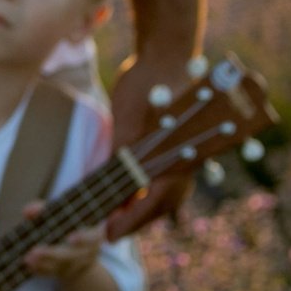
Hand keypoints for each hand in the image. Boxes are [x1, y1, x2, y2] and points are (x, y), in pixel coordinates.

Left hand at [19, 202, 108, 279]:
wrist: (80, 248)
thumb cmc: (68, 224)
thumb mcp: (60, 214)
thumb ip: (44, 209)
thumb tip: (27, 211)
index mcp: (92, 234)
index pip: (92, 238)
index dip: (83, 238)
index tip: (70, 238)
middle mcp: (87, 251)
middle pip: (72, 255)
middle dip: (52, 254)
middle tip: (34, 252)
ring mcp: (78, 264)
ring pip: (61, 266)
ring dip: (43, 263)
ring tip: (27, 259)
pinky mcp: (68, 273)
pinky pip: (54, 273)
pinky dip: (41, 270)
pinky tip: (29, 266)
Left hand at [104, 48, 199, 239]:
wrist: (167, 55)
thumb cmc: (147, 86)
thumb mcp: (126, 125)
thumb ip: (123, 159)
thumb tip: (113, 191)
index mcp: (175, 164)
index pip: (150, 206)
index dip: (128, 223)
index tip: (107, 235)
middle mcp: (184, 166)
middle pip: (158, 205)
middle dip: (134, 220)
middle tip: (106, 230)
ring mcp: (182, 157)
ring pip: (162, 194)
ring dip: (139, 206)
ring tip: (113, 216)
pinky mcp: (175, 146)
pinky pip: (162, 178)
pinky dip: (145, 189)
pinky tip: (127, 193)